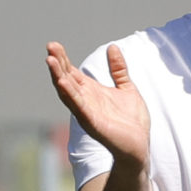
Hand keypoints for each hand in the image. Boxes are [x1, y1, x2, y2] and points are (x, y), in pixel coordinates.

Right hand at [46, 42, 150, 167]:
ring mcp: (86, 112)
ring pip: (67, 92)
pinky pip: (78, 106)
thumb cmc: (132, 121)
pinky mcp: (92, 122)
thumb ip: (119, 69)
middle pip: (66, 78)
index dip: (63, 59)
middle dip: (58, 63)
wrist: (140, 145)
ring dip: (58, 76)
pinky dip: (70, 94)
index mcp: (92, 92)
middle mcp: (85, 101)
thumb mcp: (127, 88)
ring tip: (50, 60)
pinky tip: (62, 82)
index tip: (54, 45)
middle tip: (50, 46)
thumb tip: (113, 47)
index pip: (72, 72)